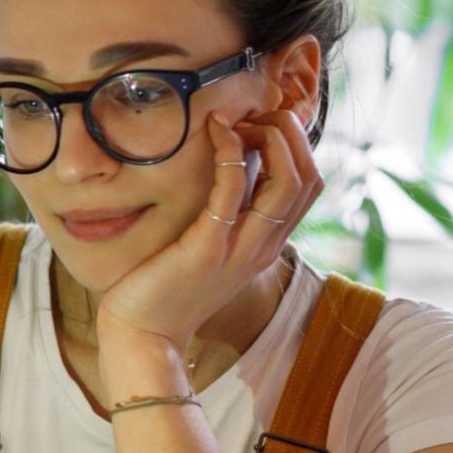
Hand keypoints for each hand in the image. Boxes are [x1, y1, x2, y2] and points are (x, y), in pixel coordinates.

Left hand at [92, 107, 322, 358]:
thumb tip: (230, 165)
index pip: (309, 185)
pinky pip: (233, 190)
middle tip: (252, 117)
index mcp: (267, 245)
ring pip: (288, 182)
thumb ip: (227, 215)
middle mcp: (263, 247)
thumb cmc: (166, 288)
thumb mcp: (209, 247)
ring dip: (270, 138)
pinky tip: (215, 131)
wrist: (143, 336)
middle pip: (309, 178)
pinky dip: (231, 153)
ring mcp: (240, 249)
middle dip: (290, 134)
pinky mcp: (207, 248)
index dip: (295, 145)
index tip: (259, 126)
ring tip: (238, 120)